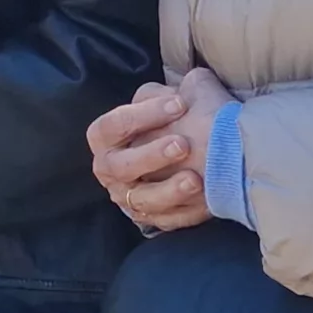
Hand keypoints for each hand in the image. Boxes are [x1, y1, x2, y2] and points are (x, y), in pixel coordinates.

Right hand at [88, 68, 234, 232]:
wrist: (194, 152)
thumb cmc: (173, 121)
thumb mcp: (165, 100)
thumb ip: (165, 92)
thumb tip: (180, 92)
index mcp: (106, 139)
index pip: (111, 126)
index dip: (142, 115)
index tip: (180, 104)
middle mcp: (112, 171)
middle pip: (121, 167)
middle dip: (151, 155)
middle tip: (183, 145)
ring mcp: (131, 199)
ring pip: (143, 201)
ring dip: (169, 190)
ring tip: (196, 179)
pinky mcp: (155, 218)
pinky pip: (168, 220)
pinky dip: (186, 210)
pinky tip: (206, 198)